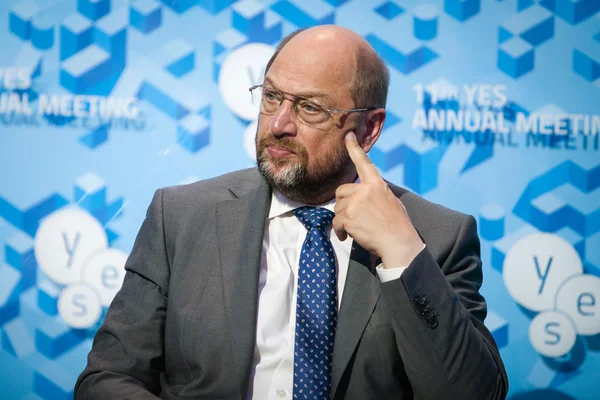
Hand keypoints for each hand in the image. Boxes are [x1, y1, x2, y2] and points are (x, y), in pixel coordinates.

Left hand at [333, 132, 423, 268]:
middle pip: (341, 192)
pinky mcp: (349, 217)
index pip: (364, 163)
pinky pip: (336, 222)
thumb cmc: (398, 225)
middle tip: (354, 217)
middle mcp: (365, 190)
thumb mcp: (391, 201)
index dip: (354, 149)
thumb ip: (376, 194)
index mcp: (377, 184)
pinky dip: (340, 231)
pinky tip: (348, 236)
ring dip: (343, 220)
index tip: (348, 136)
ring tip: (356, 229)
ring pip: (338, 208)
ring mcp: (356, 203)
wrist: (399, 242)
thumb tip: (365, 195)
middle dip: (344, 204)